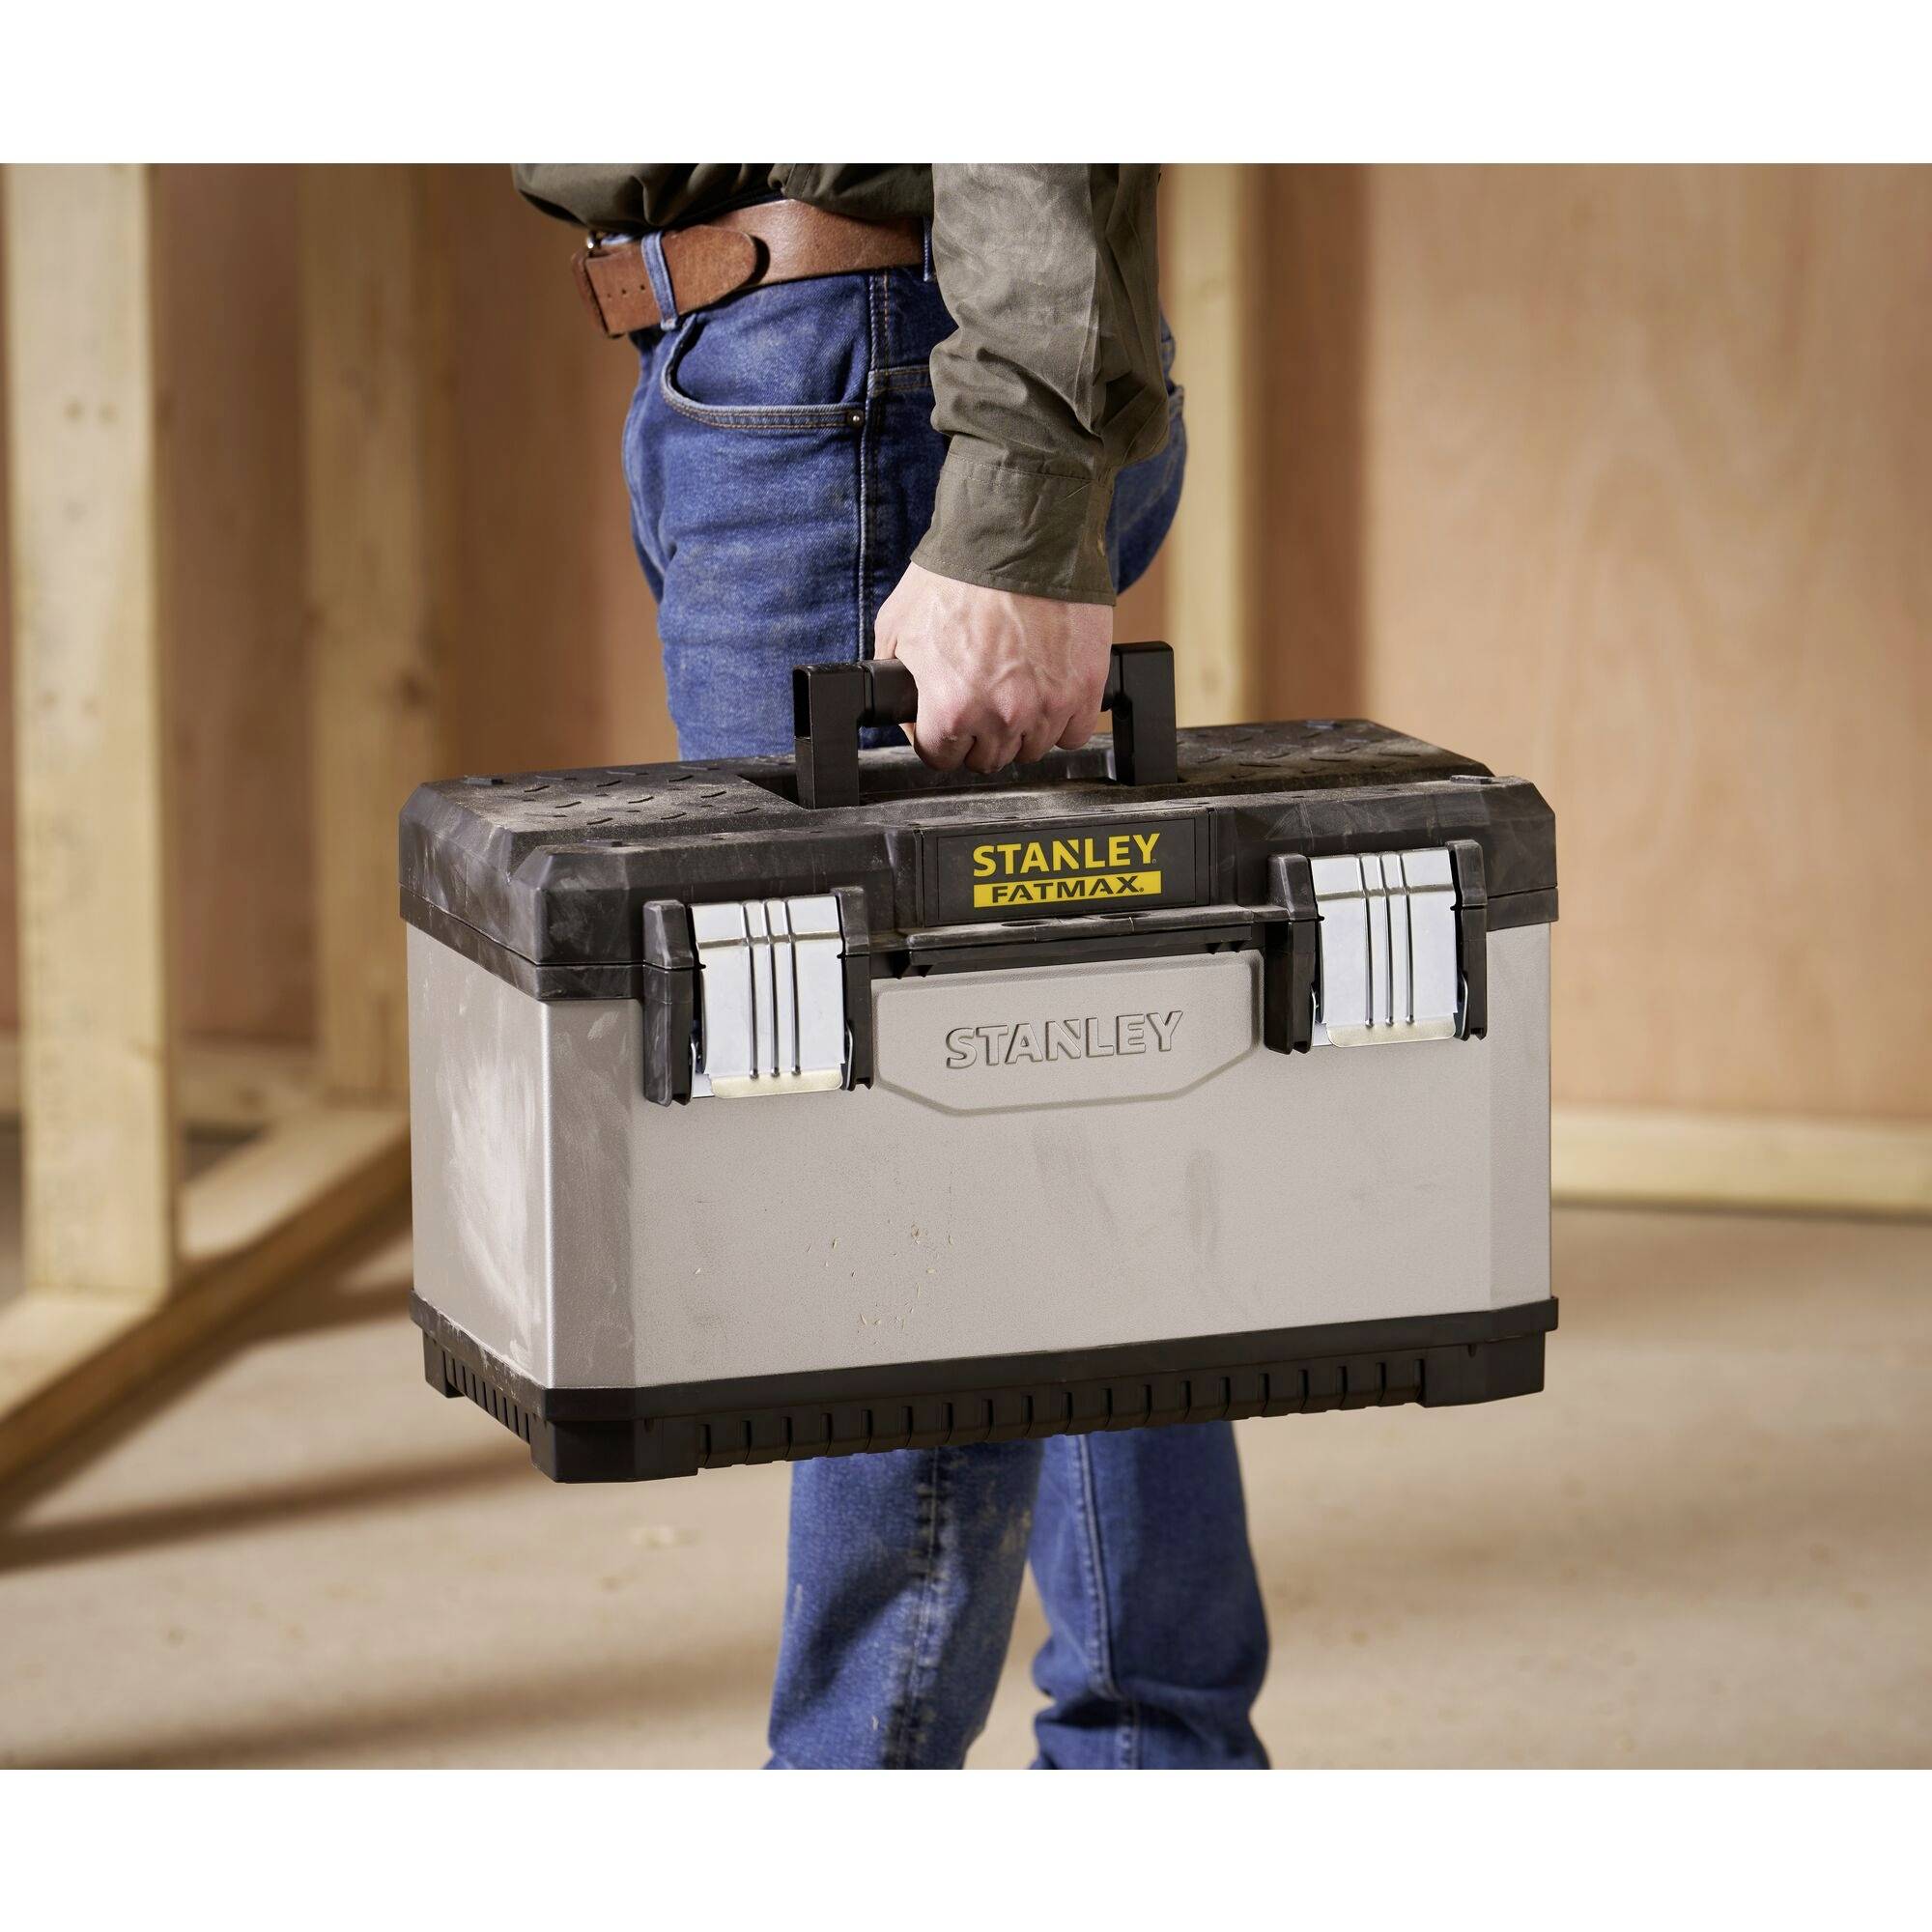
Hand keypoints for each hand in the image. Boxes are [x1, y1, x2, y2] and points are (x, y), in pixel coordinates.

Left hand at [874, 563, 1112, 772]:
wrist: (1019, 538)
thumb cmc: (959, 575)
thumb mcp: (898, 625)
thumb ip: (897, 676)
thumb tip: (902, 703)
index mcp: (950, 709)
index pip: (940, 758)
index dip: (935, 736)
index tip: (942, 720)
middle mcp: (1000, 717)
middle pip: (987, 759)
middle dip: (977, 734)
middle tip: (978, 699)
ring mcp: (1047, 707)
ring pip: (1031, 749)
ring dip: (1020, 728)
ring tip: (1013, 689)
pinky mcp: (1084, 689)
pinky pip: (1073, 733)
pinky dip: (1061, 719)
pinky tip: (1047, 693)